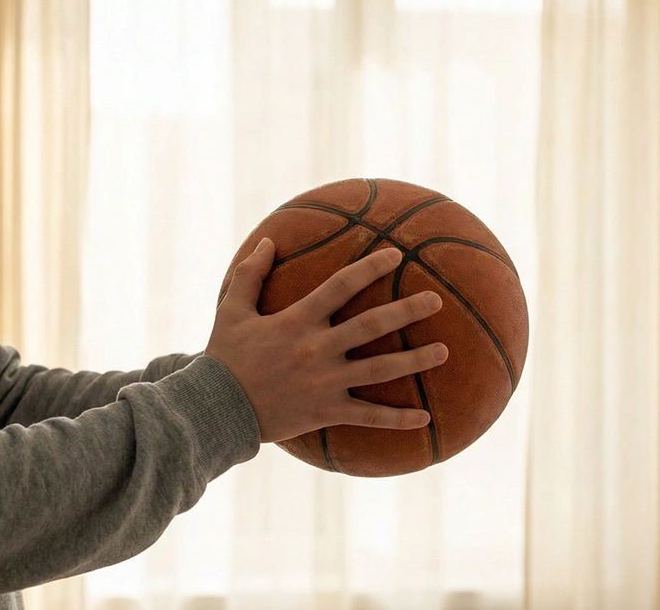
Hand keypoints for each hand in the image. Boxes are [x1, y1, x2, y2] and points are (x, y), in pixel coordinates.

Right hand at [205, 238, 446, 443]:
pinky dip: (397, 419)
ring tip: (444, 351)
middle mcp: (317, 348)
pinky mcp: (327, 411)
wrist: (215, 409)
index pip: (341, 286)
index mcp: (298, 320)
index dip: (370, 268)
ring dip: (415, 361)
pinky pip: (369, 415)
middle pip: (372, 325)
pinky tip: (425, 418)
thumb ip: (250, 275)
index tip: (397, 255)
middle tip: (436, 300)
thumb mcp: (231, 311)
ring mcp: (325, 382)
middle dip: (407, 310)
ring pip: (380, 369)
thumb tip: (267, 240)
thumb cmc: (224, 358)